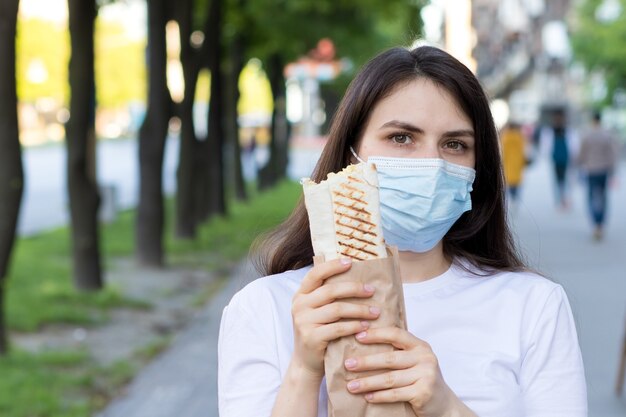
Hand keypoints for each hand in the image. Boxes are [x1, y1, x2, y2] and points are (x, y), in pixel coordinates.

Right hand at [290, 258, 380, 378]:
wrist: (306, 363)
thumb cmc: (317, 332)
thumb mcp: (316, 311)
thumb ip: (327, 296)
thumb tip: (353, 274)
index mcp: (301, 295)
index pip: (316, 274)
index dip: (333, 266)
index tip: (351, 262)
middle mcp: (299, 306)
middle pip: (330, 291)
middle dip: (354, 289)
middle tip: (371, 290)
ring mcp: (303, 322)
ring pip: (337, 309)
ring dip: (359, 309)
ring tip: (375, 312)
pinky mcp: (311, 338)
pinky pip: (338, 328)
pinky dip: (354, 326)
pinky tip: (366, 326)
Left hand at [344, 327, 475, 416]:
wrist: (444, 404)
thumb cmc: (422, 379)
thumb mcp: (414, 360)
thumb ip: (398, 351)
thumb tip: (362, 341)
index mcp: (420, 346)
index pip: (396, 334)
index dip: (376, 334)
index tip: (357, 336)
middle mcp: (425, 358)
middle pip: (389, 358)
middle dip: (366, 362)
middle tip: (348, 364)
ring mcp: (426, 376)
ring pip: (390, 378)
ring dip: (368, 382)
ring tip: (351, 385)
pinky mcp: (424, 393)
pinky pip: (396, 394)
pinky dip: (379, 396)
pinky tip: (367, 397)